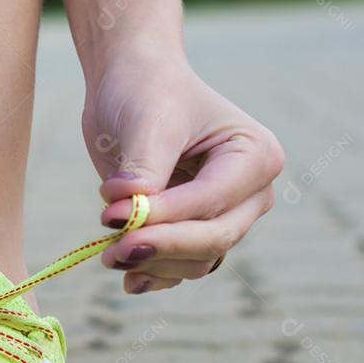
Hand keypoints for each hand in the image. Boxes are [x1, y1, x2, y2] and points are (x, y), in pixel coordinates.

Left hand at [82, 52, 283, 293]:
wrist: (131, 84)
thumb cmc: (147, 91)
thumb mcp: (148, 122)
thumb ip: (144, 169)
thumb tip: (129, 212)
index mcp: (255, 156)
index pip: (211, 202)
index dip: (162, 217)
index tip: (109, 215)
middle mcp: (248, 192)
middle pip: (213, 238)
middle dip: (162, 248)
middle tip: (112, 251)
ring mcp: (224, 214)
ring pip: (197, 260)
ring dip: (153, 264)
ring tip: (108, 254)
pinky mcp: (193, 228)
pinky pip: (183, 266)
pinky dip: (157, 274)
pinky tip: (129, 278)